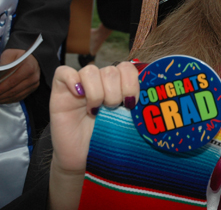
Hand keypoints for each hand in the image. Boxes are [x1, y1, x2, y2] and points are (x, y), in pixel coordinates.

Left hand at [0, 49, 39, 102]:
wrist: (32, 58)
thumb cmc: (19, 56)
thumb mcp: (10, 54)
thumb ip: (4, 62)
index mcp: (28, 67)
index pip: (12, 81)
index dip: (1, 88)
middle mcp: (33, 77)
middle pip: (14, 90)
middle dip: (1, 94)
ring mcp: (34, 84)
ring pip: (16, 95)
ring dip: (4, 98)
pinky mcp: (32, 89)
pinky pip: (20, 97)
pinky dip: (9, 100)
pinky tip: (2, 99)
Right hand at [48, 62, 138, 209]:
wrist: (83, 159)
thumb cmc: (108, 139)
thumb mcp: (127, 121)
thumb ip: (137, 105)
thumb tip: (154, 94)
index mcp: (119, 85)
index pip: (128, 68)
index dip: (132, 82)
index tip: (132, 103)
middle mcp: (100, 81)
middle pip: (112, 70)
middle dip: (116, 91)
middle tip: (113, 109)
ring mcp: (80, 85)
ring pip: (91, 71)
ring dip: (98, 91)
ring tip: (97, 110)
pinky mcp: (60, 91)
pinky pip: (64, 73)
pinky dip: (73, 80)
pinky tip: (79, 96)